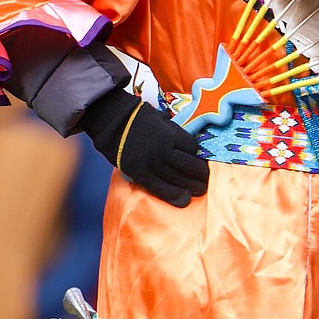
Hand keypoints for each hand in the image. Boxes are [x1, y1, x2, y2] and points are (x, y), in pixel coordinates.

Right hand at [79, 87, 208, 207]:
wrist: (113, 124)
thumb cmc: (138, 119)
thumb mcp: (161, 119)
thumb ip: (175, 131)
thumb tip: (188, 144)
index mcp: (170, 134)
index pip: (193, 148)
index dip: (196, 154)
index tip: (196, 158)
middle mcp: (163, 149)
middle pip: (189, 166)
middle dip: (200, 174)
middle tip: (205, 179)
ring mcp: (152, 163)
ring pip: (178, 179)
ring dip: (192, 186)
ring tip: (199, 190)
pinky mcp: (141, 174)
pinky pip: (161, 188)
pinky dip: (174, 195)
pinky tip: (185, 200)